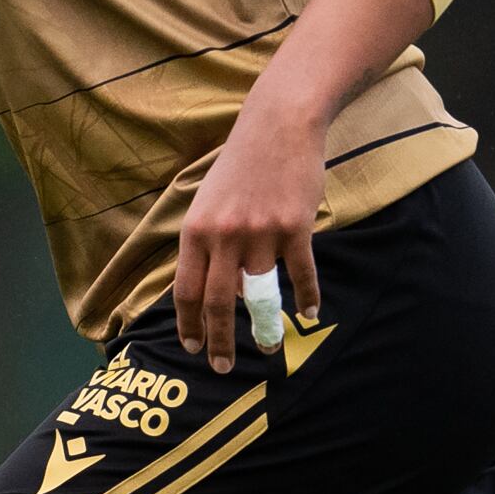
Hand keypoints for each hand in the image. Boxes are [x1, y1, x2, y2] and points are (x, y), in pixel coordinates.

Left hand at [171, 99, 327, 373]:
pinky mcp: (294, 227)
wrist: (278, 125)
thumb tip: (215, 287)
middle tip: (222, 368)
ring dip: (262, 329)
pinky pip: (300, 274)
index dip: (188, 324)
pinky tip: (309, 314)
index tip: (192, 348)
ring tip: (267, 349)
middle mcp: (224, 236)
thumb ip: (207, 242)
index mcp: (196, 230)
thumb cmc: (242, 164)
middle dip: (218, 342)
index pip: (185, 290)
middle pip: (217, 303)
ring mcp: (260, 233)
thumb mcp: (209, 200)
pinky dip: (306, 297)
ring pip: (259, 296)